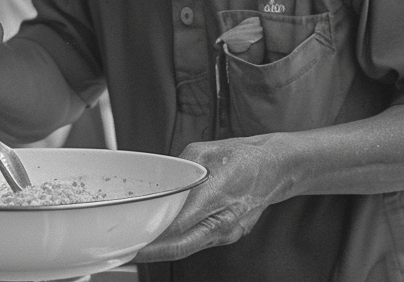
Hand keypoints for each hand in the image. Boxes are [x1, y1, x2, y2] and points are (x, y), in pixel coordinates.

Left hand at [133, 137, 284, 263]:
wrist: (277, 168)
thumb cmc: (244, 157)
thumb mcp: (204, 151)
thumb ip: (177, 169)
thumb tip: (158, 183)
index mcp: (216, 196)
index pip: (177, 225)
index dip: (152, 236)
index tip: (131, 238)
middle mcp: (223, 222)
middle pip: (179, 247)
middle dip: (150, 251)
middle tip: (126, 248)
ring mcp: (227, 233)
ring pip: (186, 248)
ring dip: (161, 249)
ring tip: (137, 244)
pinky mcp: (228, 235)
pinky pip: (196, 243)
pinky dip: (177, 242)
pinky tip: (162, 237)